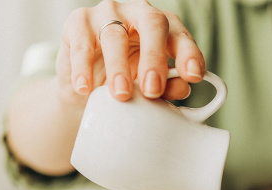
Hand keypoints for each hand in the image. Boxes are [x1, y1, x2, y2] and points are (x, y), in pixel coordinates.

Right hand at [58, 0, 204, 103]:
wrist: (86, 88)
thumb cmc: (126, 82)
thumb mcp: (148, 89)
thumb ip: (166, 88)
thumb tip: (183, 88)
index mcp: (164, 29)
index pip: (181, 36)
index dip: (189, 54)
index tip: (193, 76)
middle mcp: (138, 14)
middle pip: (153, 24)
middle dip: (154, 58)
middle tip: (152, 90)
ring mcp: (108, 14)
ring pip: (115, 35)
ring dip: (118, 67)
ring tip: (121, 94)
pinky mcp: (78, 22)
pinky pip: (82, 44)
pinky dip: (83, 68)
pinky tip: (85, 88)